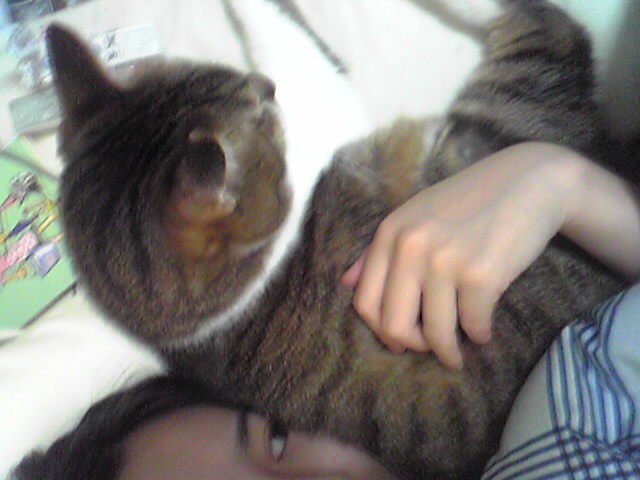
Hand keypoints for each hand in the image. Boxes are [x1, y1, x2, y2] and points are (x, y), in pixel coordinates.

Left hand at [342, 143, 580, 368]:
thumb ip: (378, 251)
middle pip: (394, 326)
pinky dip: (480, 336)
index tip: (400, 341)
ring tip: (459, 352)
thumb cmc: (469, 202)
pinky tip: (484, 332)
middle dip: (413, 347)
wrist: (528, 180)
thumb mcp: (415, 216)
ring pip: (436, 334)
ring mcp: (444, 261)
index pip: (364, 303)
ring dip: (449, 352)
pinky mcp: (481, 274)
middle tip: (430, 350)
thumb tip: (346, 284)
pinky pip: (473, 325)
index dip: (381, 331)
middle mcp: (410, 247)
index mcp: (390, 233)